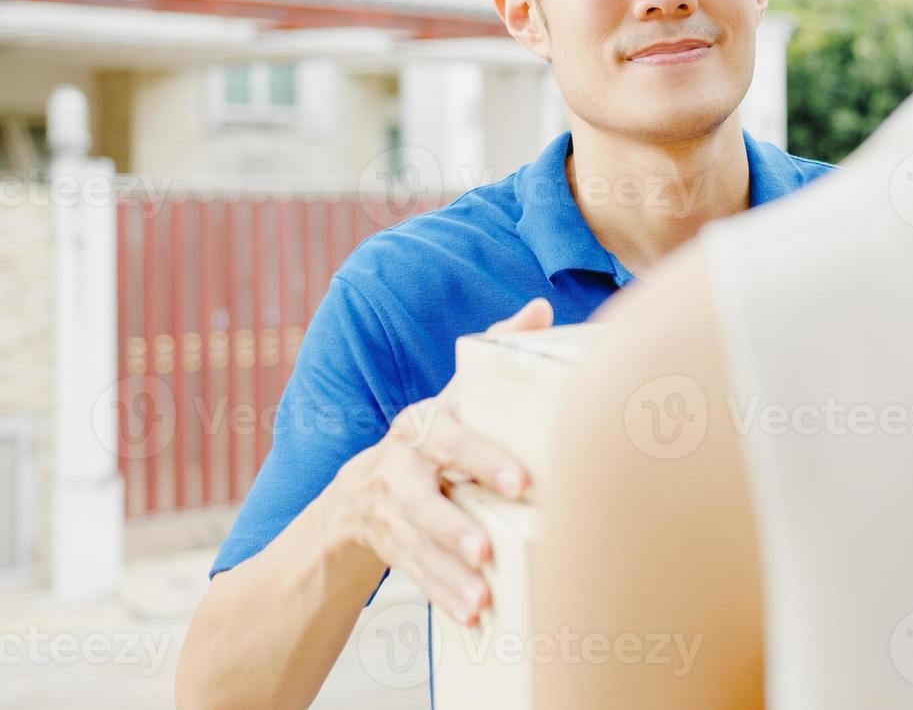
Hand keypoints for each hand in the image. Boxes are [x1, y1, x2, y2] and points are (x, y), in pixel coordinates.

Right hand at [327, 298, 555, 623]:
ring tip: (483, 597)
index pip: (450, 439)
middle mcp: (398, 469)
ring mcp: (390, 514)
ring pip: (416, 547)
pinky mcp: (391, 550)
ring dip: (449, 574)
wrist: (361, 492)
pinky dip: (443, 596)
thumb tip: (540, 308)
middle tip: (487, 549)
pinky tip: (472, 616)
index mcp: (423, 427)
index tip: (521, 482)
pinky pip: (414, 576)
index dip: (483, 459)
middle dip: (454, 526)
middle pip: (422, 500)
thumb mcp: (456, 395)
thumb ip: (496, 351)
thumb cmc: (437, 436)